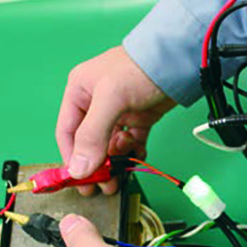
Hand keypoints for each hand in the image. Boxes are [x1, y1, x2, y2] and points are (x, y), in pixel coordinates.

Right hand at [56, 46, 176, 194]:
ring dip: (117, 160)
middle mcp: (97, 104)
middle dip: (97, 165)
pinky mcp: (139, 119)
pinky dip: (134, 152)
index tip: (79, 180)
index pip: (67, 133)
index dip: (72, 158)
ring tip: (123, 167)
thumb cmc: (140, 69)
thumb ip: (93, 135)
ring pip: (111, 146)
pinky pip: (132, 143)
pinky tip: (138, 154)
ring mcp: (119, 113)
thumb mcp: (111, 99)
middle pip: (89, 143)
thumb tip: (79, 168)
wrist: (178, 62)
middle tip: (103, 184)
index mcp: (80, 93)